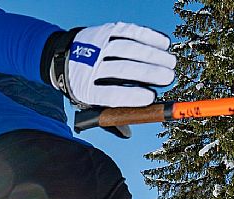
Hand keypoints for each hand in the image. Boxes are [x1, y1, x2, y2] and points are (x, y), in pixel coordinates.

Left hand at [54, 22, 175, 108]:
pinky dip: (149, 37)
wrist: (63, 55)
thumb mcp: (90, 103)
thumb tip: (128, 132)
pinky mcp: (105, 31)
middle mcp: (90, 66)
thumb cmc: (85, 84)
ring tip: (171, 64)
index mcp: (86, 90)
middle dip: (148, 73)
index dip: (130, 96)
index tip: (151, 98)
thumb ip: (109, 118)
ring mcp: (98, 46)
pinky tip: (164, 44)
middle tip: (168, 78)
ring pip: (128, 49)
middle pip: (122, 70)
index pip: (109, 95)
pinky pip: (130, 32)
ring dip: (153, 55)